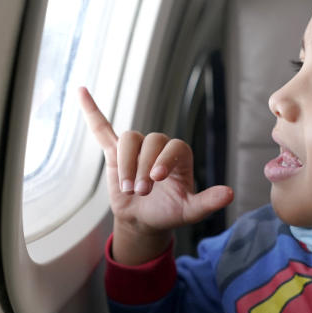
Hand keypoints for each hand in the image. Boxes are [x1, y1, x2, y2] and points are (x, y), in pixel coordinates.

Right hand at [78, 87, 233, 262]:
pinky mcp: (114, 152)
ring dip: (126, 164)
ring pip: (129, 139)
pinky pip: (102, 128)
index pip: (174, 146)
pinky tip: (81, 91)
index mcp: (179, 156)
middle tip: (141, 192)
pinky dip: (92, 111)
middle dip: (142, 167)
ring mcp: (136, 148)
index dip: (163, 159)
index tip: (155, 178)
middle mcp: (159, 147)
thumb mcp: (189, 211)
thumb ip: (207, 202)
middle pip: (150, 141)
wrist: (144, 221)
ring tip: (127, 188)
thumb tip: (229, 194)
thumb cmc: (168, 212)